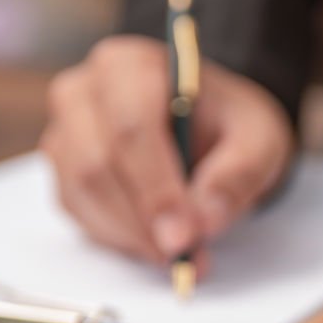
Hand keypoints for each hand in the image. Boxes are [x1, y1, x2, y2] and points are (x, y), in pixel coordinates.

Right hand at [40, 35, 293, 262]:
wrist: (210, 130)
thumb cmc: (231, 126)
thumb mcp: (259, 141)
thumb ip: (237, 175)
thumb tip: (204, 221)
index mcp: (131, 66)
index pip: (132, 127)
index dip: (156, 189)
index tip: (184, 235)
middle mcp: (85, 92)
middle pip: (96, 163)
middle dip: (143, 220)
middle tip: (184, 255)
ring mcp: (66, 132)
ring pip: (81, 193)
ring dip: (131, 235)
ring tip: (181, 255)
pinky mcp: (64, 172)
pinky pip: (80, 213)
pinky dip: (119, 238)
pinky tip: (156, 244)